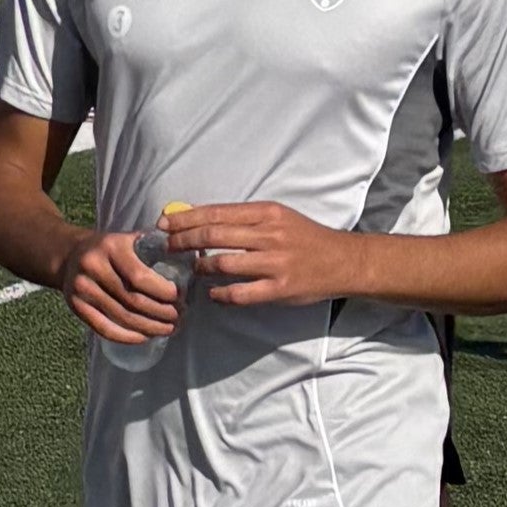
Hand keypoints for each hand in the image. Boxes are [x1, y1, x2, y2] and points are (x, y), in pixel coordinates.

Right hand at [59, 224, 186, 348]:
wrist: (69, 255)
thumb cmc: (110, 248)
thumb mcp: (128, 238)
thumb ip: (153, 246)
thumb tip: (190, 260)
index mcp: (111, 247)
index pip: (140, 277)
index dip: (163, 292)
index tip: (180, 297)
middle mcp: (93, 267)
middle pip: (133, 300)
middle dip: (161, 312)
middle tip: (179, 317)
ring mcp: (82, 288)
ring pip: (122, 317)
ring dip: (149, 327)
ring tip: (168, 329)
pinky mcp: (75, 306)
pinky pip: (104, 328)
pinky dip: (127, 337)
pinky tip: (144, 337)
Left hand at [170, 202, 358, 308]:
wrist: (342, 260)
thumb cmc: (305, 237)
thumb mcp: (278, 217)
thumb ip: (245, 219)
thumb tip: (203, 220)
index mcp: (267, 213)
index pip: (217, 212)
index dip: (186, 218)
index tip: (165, 223)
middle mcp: (269, 235)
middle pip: (215, 235)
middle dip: (184, 240)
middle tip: (166, 246)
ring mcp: (275, 263)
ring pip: (225, 263)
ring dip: (201, 267)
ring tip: (192, 269)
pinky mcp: (280, 288)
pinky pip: (241, 293)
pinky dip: (221, 294)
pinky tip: (213, 294)